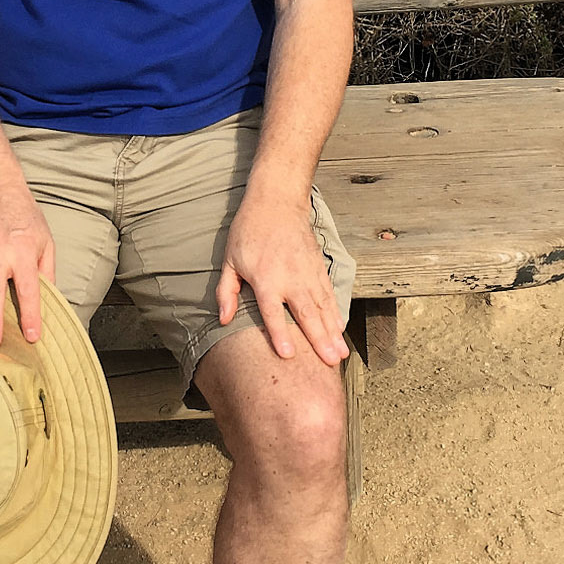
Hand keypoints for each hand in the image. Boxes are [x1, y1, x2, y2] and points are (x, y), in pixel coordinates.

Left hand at [216, 190, 348, 366]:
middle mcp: (290, 278)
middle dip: (319, 340)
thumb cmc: (249, 231)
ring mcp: (308, 274)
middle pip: (306, 314)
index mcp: (266, 278)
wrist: (278, 201)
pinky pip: (329, 296)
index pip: (273, 312)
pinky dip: (335, 314)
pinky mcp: (319, 268)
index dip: (280, 334)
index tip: (288, 355)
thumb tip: (223, 319)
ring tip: (340, 354)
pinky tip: (340, 330)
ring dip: (332, 332)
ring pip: (322, 308)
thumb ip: (226, 291)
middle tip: (330, 362)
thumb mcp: (230, 259)